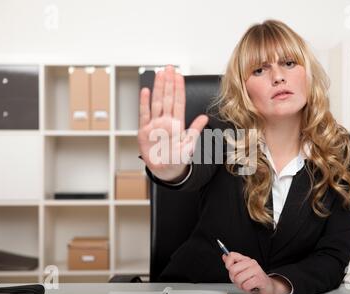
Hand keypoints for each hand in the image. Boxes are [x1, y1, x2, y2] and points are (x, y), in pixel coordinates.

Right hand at [137, 65, 208, 181]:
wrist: (165, 170)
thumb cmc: (177, 158)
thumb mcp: (189, 144)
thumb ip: (195, 130)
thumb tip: (204, 118)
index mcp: (177, 123)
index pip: (178, 102)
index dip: (179, 88)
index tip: (179, 76)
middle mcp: (166, 121)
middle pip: (167, 98)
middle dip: (168, 83)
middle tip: (169, 68)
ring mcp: (154, 124)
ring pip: (157, 103)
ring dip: (158, 88)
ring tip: (159, 75)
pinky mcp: (144, 131)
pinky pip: (144, 115)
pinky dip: (144, 103)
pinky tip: (146, 91)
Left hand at [222, 252, 290, 293]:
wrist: (268, 287)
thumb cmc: (254, 280)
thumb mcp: (242, 271)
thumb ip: (233, 264)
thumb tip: (224, 256)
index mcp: (246, 260)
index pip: (232, 255)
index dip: (228, 264)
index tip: (230, 269)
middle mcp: (251, 263)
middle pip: (232, 269)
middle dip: (234, 279)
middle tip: (240, 281)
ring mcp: (256, 270)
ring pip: (238, 279)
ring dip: (241, 285)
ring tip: (246, 284)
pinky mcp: (260, 279)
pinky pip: (246, 285)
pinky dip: (247, 289)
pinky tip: (251, 287)